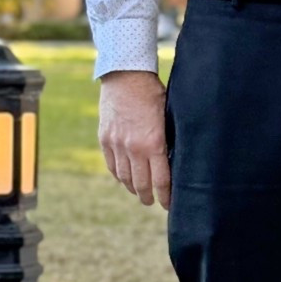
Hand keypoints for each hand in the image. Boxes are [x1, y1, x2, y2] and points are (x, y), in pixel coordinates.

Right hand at [98, 70, 170, 207]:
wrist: (125, 76)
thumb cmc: (154, 93)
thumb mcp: (169, 117)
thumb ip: (169, 140)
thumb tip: (175, 161)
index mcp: (154, 144)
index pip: (161, 181)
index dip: (166, 197)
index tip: (169, 205)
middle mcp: (134, 148)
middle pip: (141, 185)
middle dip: (149, 197)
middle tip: (154, 202)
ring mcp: (117, 145)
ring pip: (125, 178)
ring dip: (134, 189)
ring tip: (140, 193)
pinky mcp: (105, 139)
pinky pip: (112, 166)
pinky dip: (119, 176)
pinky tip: (126, 179)